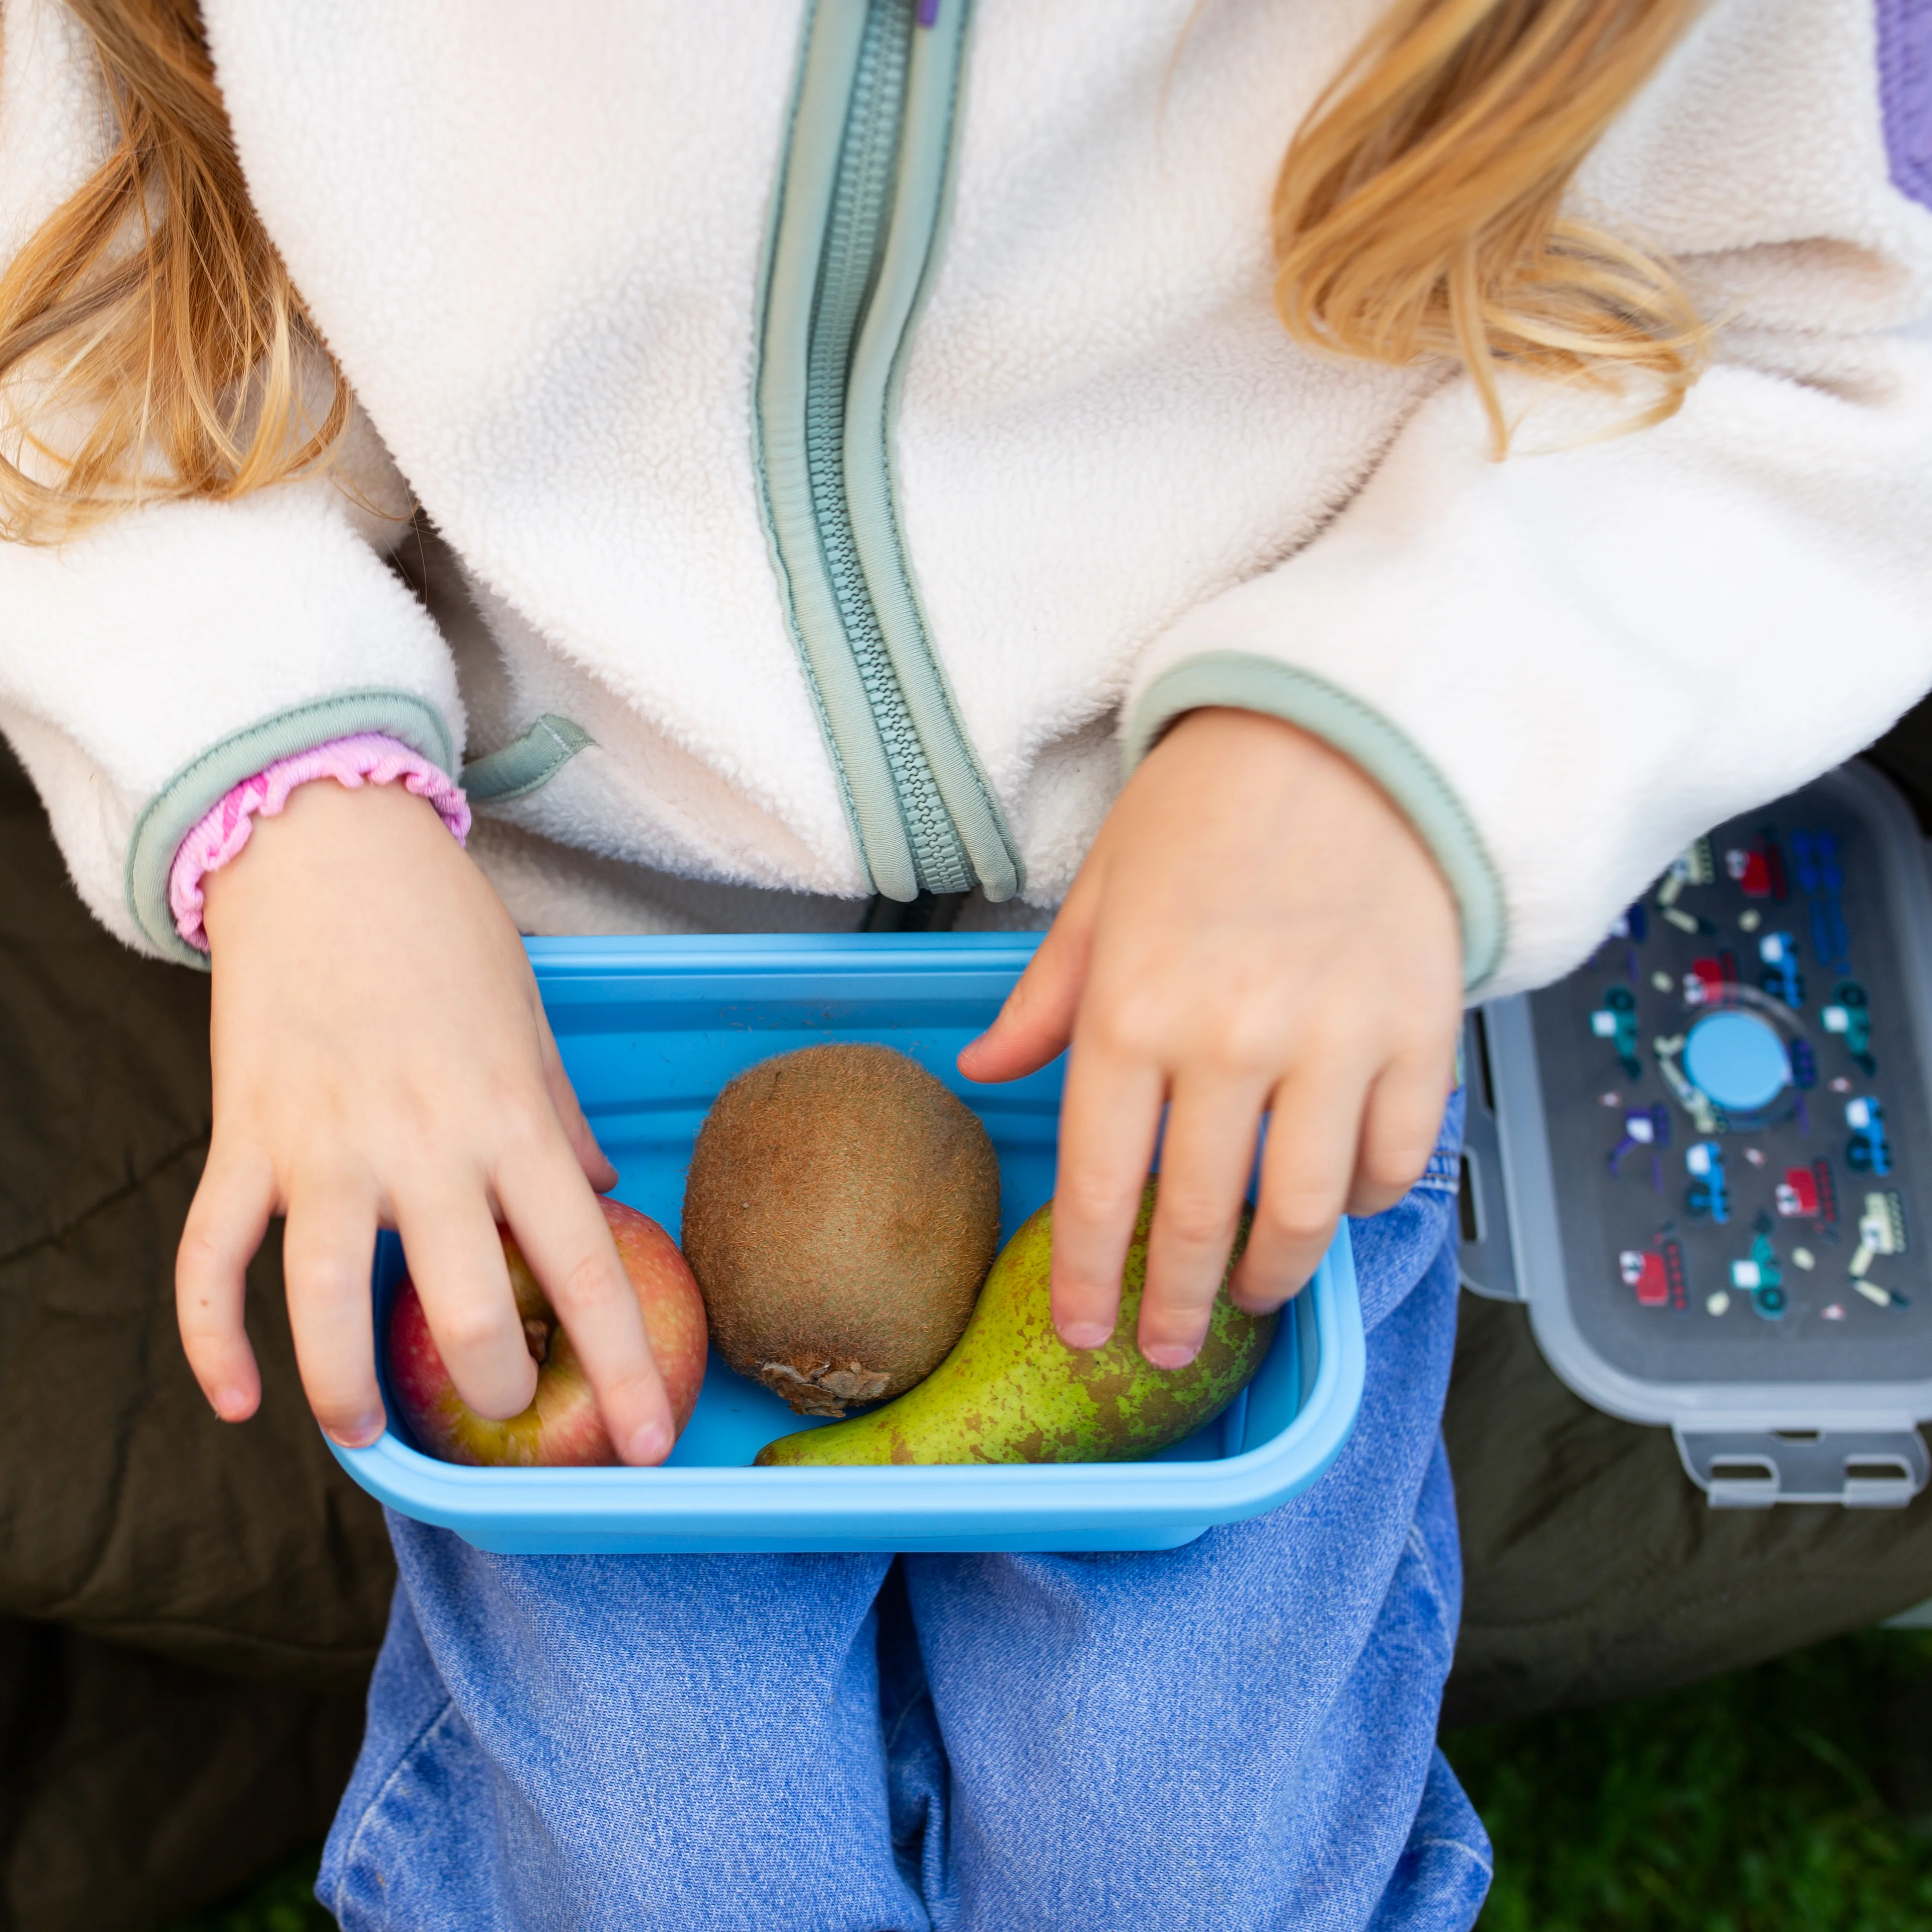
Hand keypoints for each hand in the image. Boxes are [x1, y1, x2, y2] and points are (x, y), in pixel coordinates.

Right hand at [177, 779, 674, 1461]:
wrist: (326, 845)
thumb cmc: (443, 929)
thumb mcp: (529, 1019)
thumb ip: (559, 1118)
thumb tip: (597, 1194)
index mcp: (511, 1120)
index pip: (585, 1267)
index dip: (625, 1366)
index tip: (651, 1440)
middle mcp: (425, 1147)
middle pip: (470, 1309)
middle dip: (498, 1387)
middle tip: (509, 1408)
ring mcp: (325, 1148)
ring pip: (330, 1306)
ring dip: (349, 1391)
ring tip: (371, 1432)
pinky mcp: (244, 1139)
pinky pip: (213, 1261)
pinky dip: (212, 1341)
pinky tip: (239, 1399)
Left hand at [959, 709, 1459, 1364]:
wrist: (1343, 736)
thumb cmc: (1206, 811)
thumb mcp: (1101, 897)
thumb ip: (1047, 1000)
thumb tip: (984, 1072)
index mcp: (1134, 1011)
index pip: (1103, 1187)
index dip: (1090, 1281)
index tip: (1086, 1334)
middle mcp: (1231, 1041)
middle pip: (1201, 1220)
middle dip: (1177, 1305)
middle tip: (1164, 1346)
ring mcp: (1335, 1043)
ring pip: (1306, 1213)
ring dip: (1276, 1275)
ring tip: (1254, 1295)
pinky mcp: (1419, 1034)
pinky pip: (1396, 1161)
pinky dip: (1367, 1202)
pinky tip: (1339, 1206)